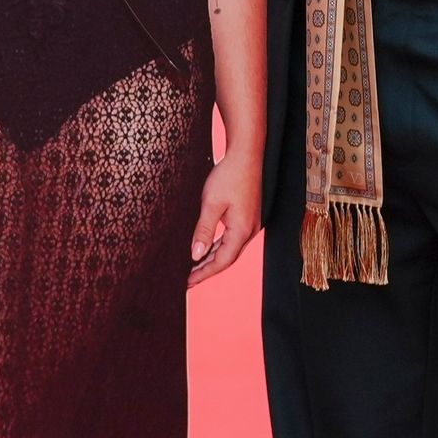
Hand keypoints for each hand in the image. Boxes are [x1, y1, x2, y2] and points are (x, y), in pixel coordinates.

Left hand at [185, 155, 259, 285]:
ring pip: (229, 248)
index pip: (222, 261)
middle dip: (208, 269)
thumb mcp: (211, 204)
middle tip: (188, 279)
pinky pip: (232, 238)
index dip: (204, 273)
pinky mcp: (247, 216)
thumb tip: (196, 255)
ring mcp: (250, 224)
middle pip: (227, 258)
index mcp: (242, 230)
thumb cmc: (228, 176)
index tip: (188, 282)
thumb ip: (203, 231)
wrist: (246, 156)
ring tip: (194, 268)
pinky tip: (206, 249)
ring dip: (212, 258)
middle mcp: (249, 230)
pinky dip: (218, 246)